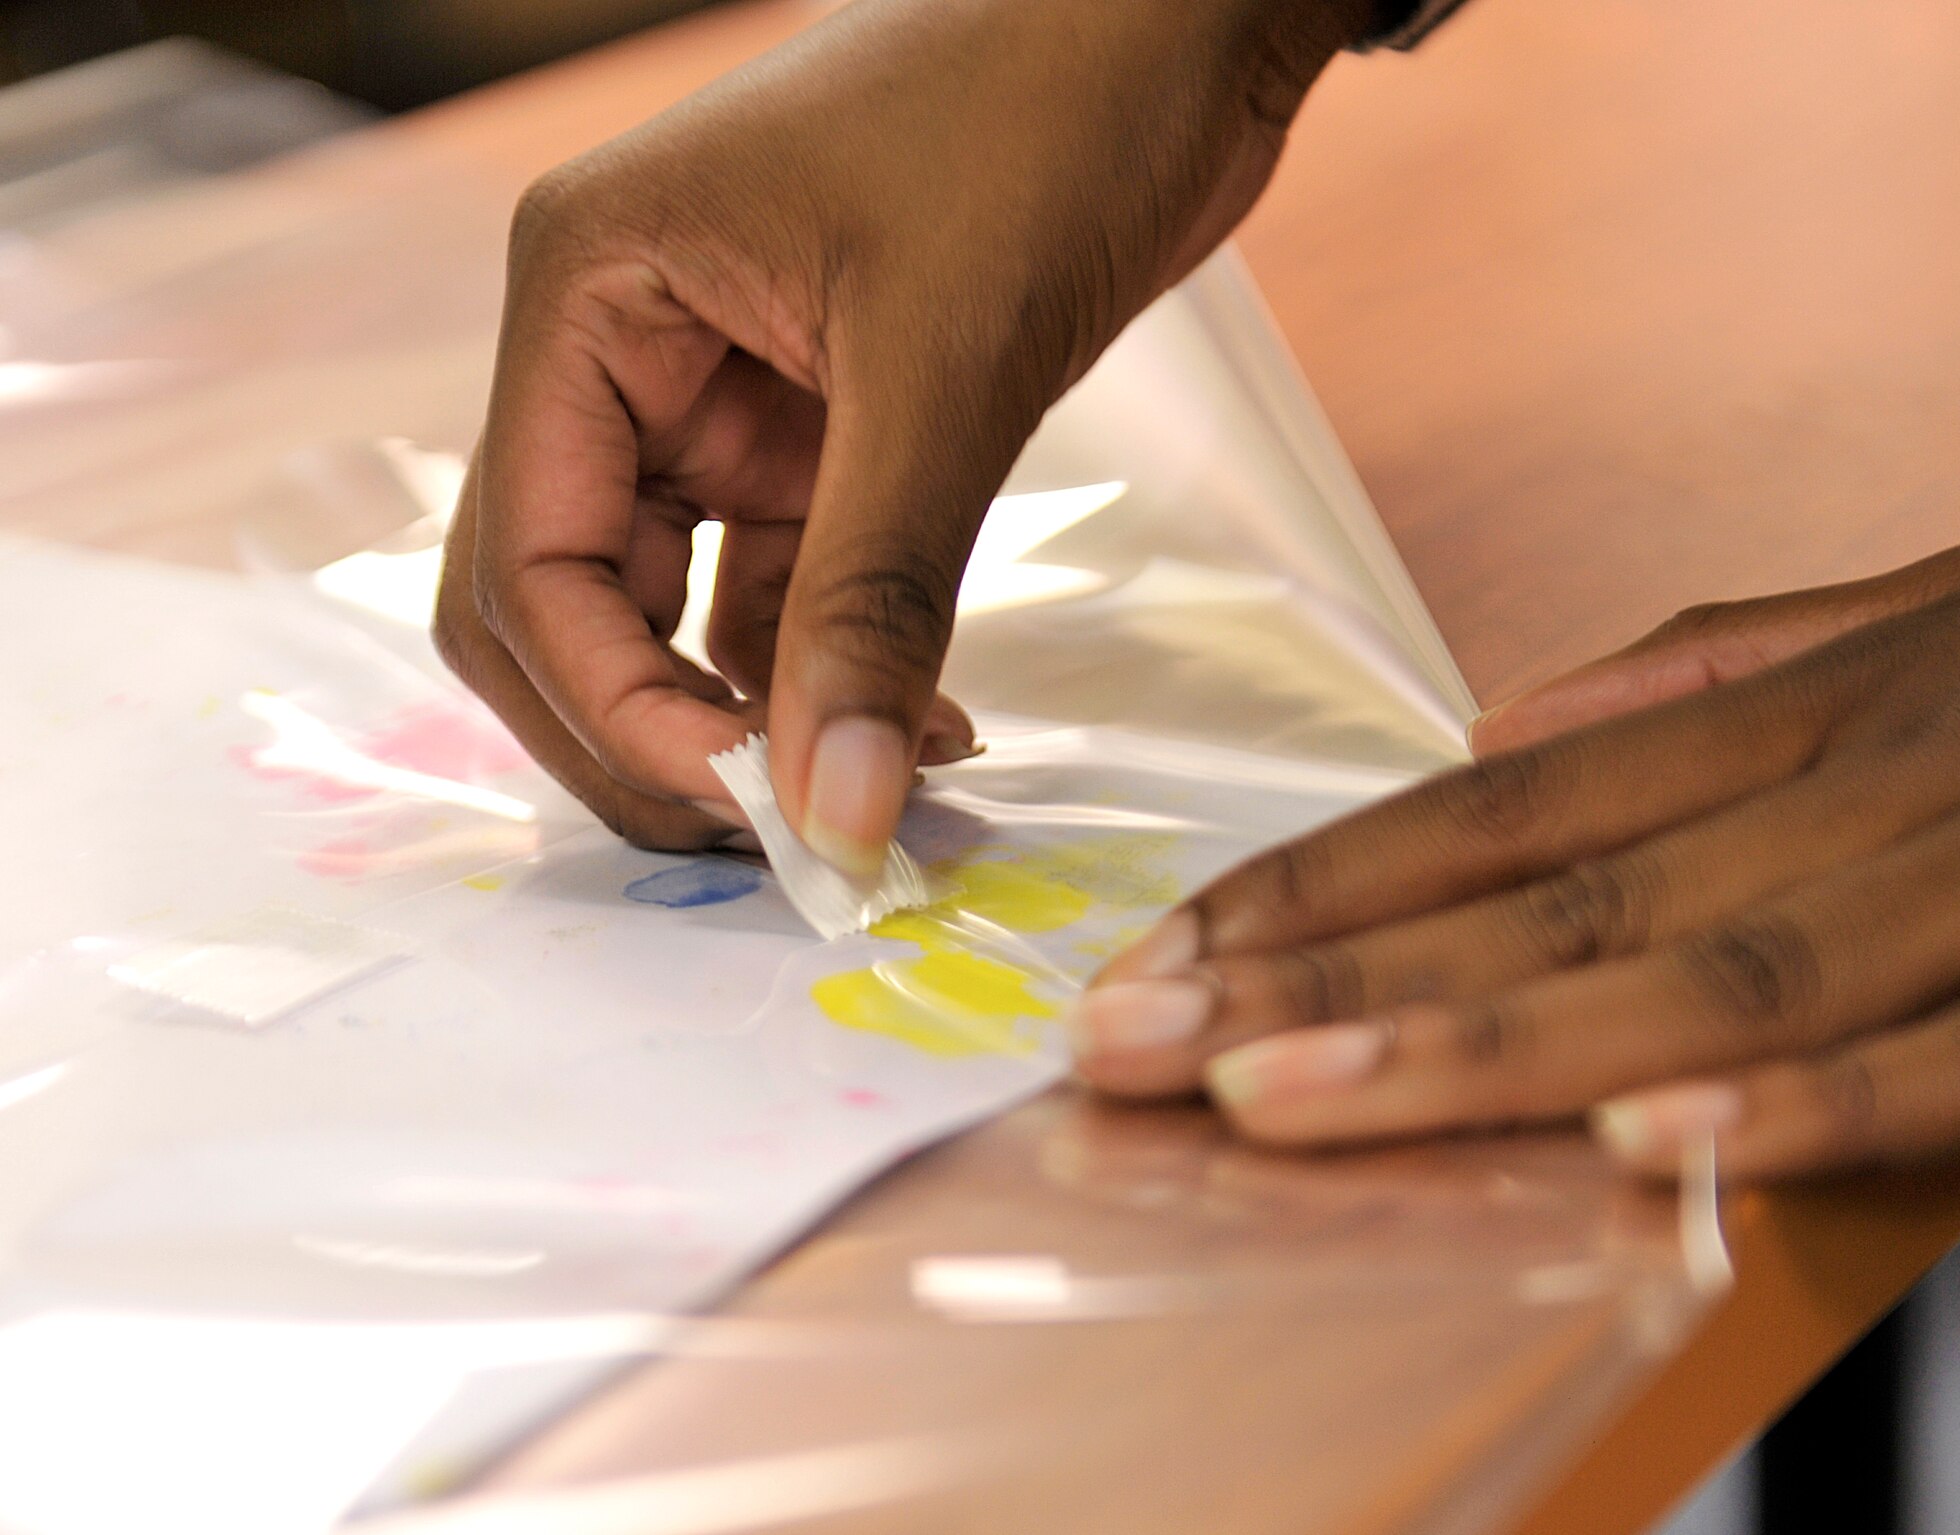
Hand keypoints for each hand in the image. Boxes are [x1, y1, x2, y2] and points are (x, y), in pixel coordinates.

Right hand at [434, 0, 1367, 869]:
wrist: (1172, 21)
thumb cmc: (1043, 109)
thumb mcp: (946, 367)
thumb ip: (877, 599)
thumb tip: (835, 812)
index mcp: (587, 294)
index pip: (523, 564)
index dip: (615, 711)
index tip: (752, 806)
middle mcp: (621, 352)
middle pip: (566, 609)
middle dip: (658, 738)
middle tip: (788, 838)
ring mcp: (714, 396)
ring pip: (674, 614)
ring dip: (755, 720)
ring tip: (880, 793)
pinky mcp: (812, 428)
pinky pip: (782, 588)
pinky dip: (829, 670)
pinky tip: (919, 727)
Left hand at [1074, 540, 1959, 1180]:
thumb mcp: (1908, 624)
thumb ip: (1709, 676)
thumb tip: (1508, 730)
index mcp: (1799, 715)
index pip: (1497, 812)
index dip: (1314, 887)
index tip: (1161, 958)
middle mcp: (1860, 777)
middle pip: (1545, 896)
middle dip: (1320, 978)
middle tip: (1131, 1043)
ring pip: (1699, 963)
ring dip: (1479, 1041)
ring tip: (1277, 1097)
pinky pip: (1957, 1047)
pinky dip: (1804, 1093)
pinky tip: (1640, 1140)